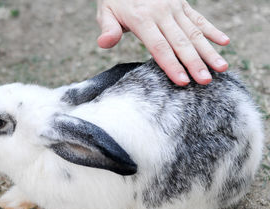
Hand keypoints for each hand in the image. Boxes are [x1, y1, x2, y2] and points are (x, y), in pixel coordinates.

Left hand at [96, 0, 229, 85]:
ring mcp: (174, 8)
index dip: (171, 65)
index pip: (159, 47)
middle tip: (206, 81)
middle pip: (180, 42)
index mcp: (142, 19)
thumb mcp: (105, 11)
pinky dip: (212, 30)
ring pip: (193, 32)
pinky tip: (224, 42)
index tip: (182, 81)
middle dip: (194, 63)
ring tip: (222, 68)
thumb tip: (104, 44)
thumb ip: (108, 28)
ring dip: (208, 51)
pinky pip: (198, 19)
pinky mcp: (181, 4)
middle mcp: (161, 13)